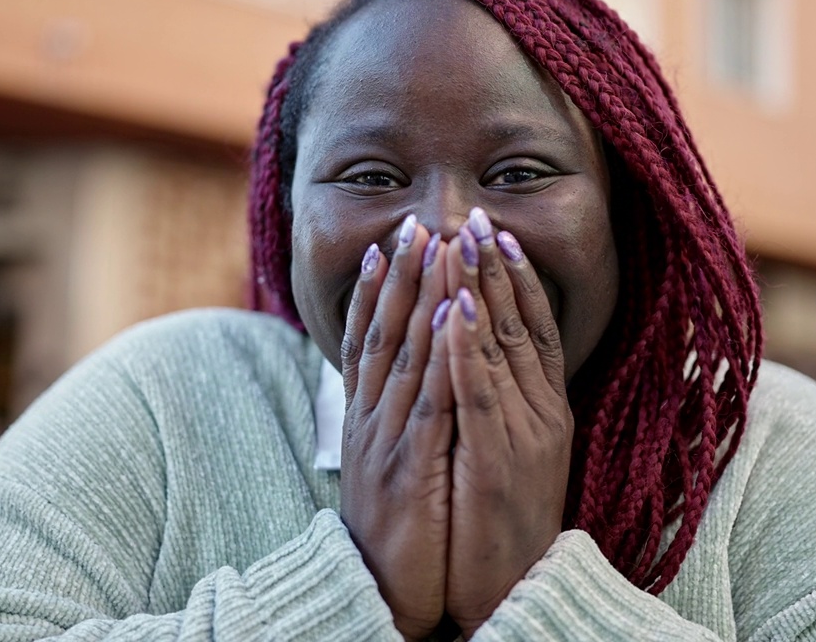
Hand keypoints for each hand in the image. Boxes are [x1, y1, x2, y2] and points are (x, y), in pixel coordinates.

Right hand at [339, 218, 453, 639]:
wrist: (378, 593)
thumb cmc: (393, 531)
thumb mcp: (385, 467)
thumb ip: (390, 422)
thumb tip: (398, 383)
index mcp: (367, 420)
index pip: (367, 342)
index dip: (373, 291)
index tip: (386, 243)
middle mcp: (370, 421)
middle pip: (381, 335)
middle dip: (396, 276)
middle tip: (411, 222)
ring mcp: (387, 441)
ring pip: (403, 356)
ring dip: (417, 298)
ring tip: (432, 247)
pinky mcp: (410, 467)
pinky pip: (427, 402)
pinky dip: (438, 356)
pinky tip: (449, 318)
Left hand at [439, 215, 573, 636]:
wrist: (513, 590)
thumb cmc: (504, 522)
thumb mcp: (512, 452)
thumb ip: (506, 405)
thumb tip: (489, 360)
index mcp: (545, 411)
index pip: (536, 330)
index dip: (520, 280)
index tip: (499, 234)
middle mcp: (542, 415)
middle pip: (522, 326)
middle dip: (499, 269)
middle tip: (480, 215)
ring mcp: (524, 436)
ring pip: (504, 349)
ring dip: (485, 291)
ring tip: (466, 240)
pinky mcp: (497, 460)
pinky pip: (481, 394)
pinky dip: (470, 348)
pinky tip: (458, 309)